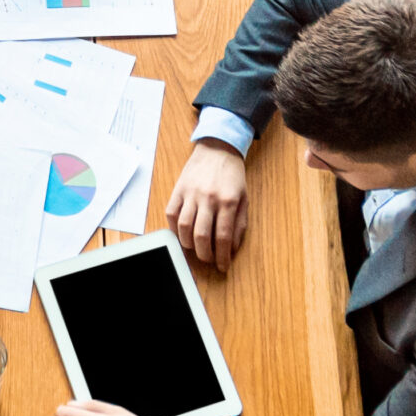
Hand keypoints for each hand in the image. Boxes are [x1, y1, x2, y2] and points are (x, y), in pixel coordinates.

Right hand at [165, 141, 250, 271]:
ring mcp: (191, 194)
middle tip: (208, 259)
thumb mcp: (244, 198)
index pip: (223, 237)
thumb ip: (239, 224)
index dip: (222, 257)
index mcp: (228, 201)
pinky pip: (171, 214)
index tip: (222, 267)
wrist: (218, 148)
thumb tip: (231, 248)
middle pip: (202, 236)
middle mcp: (209, 198)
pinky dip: (173, 228)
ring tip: (194, 249)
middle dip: (204, 254)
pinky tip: (181, 233)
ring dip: (188, 244)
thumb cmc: (232, 175)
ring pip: (184, 227)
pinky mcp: (178, 189)